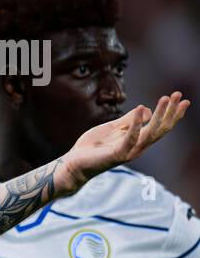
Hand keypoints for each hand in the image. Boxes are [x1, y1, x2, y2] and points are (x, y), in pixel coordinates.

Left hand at [58, 93, 189, 190]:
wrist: (74, 163)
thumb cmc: (93, 146)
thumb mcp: (112, 127)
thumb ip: (128, 120)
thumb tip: (145, 109)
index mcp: (137, 140)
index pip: (160, 126)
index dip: (172, 114)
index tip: (182, 99)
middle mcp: (138, 147)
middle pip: (160, 129)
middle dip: (171, 112)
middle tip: (178, 94)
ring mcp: (129, 152)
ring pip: (151, 133)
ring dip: (159, 115)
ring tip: (165, 99)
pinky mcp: (118, 154)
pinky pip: (131, 137)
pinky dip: (136, 123)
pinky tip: (140, 109)